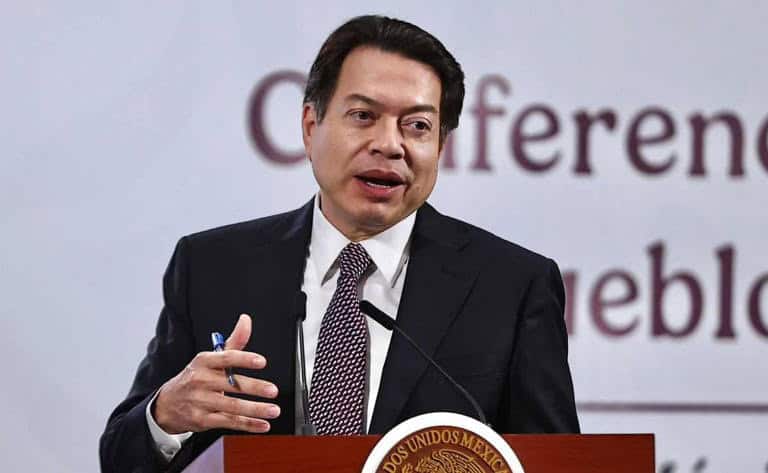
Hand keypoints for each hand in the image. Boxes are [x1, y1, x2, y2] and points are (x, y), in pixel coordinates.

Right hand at [153, 314, 279, 433]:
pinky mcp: (203, 420)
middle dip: (254, 388)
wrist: (167, 404)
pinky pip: (229, 422)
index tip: (262, 361)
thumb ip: (233, 342)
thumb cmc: (196, 377)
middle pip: (231, 385)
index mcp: (204, 361)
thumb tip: (246, 320)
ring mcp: (201, 402)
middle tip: (273, 390)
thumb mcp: (211, 358)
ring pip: (232, 406)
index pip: (226, 358)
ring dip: (255, 410)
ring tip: (273, 410)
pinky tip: (262, 424)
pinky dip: (248, 425)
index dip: (244, 359)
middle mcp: (201, 381)